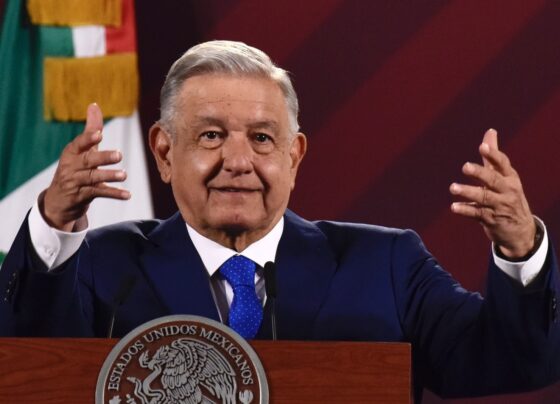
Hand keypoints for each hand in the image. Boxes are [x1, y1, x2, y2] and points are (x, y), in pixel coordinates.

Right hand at [42, 103, 129, 230]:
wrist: (59, 200)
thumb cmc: (75, 169)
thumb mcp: (81, 150)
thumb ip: (90, 130)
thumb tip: (94, 105)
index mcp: (72, 152)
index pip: (79, 144)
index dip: (88, 138)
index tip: (99, 134)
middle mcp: (72, 166)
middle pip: (87, 161)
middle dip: (103, 158)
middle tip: (119, 155)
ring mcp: (76, 182)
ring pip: (93, 178)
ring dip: (109, 176)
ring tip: (124, 175)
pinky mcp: (82, 196)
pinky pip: (99, 193)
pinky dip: (113, 194)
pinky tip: (127, 194)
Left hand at [449, 129, 535, 258]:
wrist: (520, 229)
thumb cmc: (508, 195)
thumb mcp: (504, 176)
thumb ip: (492, 155)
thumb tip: (490, 131)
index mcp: (510, 177)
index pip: (503, 164)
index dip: (493, 155)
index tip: (482, 146)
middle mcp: (507, 190)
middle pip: (493, 180)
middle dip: (480, 173)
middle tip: (465, 166)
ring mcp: (499, 205)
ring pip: (483, 197)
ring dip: (468, 192)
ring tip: (453, 187)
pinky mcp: (491, 219)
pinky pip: (477, 213)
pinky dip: (465, 210)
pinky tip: (454, 207)